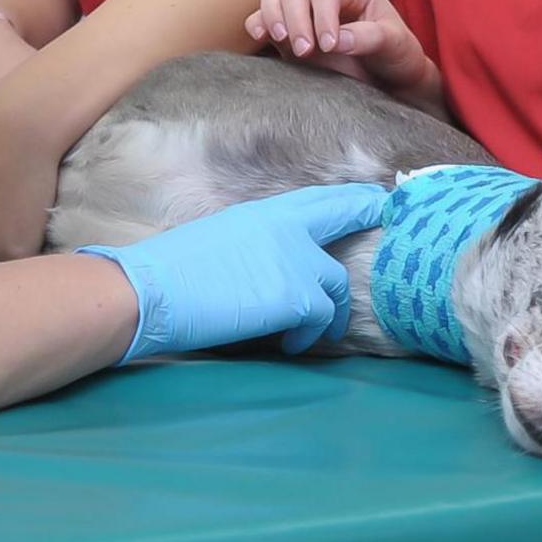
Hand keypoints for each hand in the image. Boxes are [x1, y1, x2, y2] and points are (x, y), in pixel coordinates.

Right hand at [78, 183, 387, 361]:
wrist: (151, 292)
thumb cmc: (170, 273)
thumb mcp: (220, 241)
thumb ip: (256, 245)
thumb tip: (272, 263)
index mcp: (263, 214)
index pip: (319, 199)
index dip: (351, 198)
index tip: (376, 197)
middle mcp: (287, 229)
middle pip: (343, 220)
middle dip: (366, 217)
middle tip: (390, 219)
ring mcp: (296, 261)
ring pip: (336, 284)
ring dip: (328, 310)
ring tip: (314, 330)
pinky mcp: (296, 297)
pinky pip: (319, 319)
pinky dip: (307, 335)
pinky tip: (290, 345)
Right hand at [245, 0, 435, 99]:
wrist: (389, 77)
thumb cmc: (397, 55)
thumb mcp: (395, 44)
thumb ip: (369, 38)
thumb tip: (336, 40)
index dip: (323, 17)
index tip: (330, 46)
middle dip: (295, 19)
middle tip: (305, 51)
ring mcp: (304, 12)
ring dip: (272, 16)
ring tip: (282, 40)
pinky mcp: (289, 32)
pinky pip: (262, 17)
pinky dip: (258, 24)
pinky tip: (262, 37)